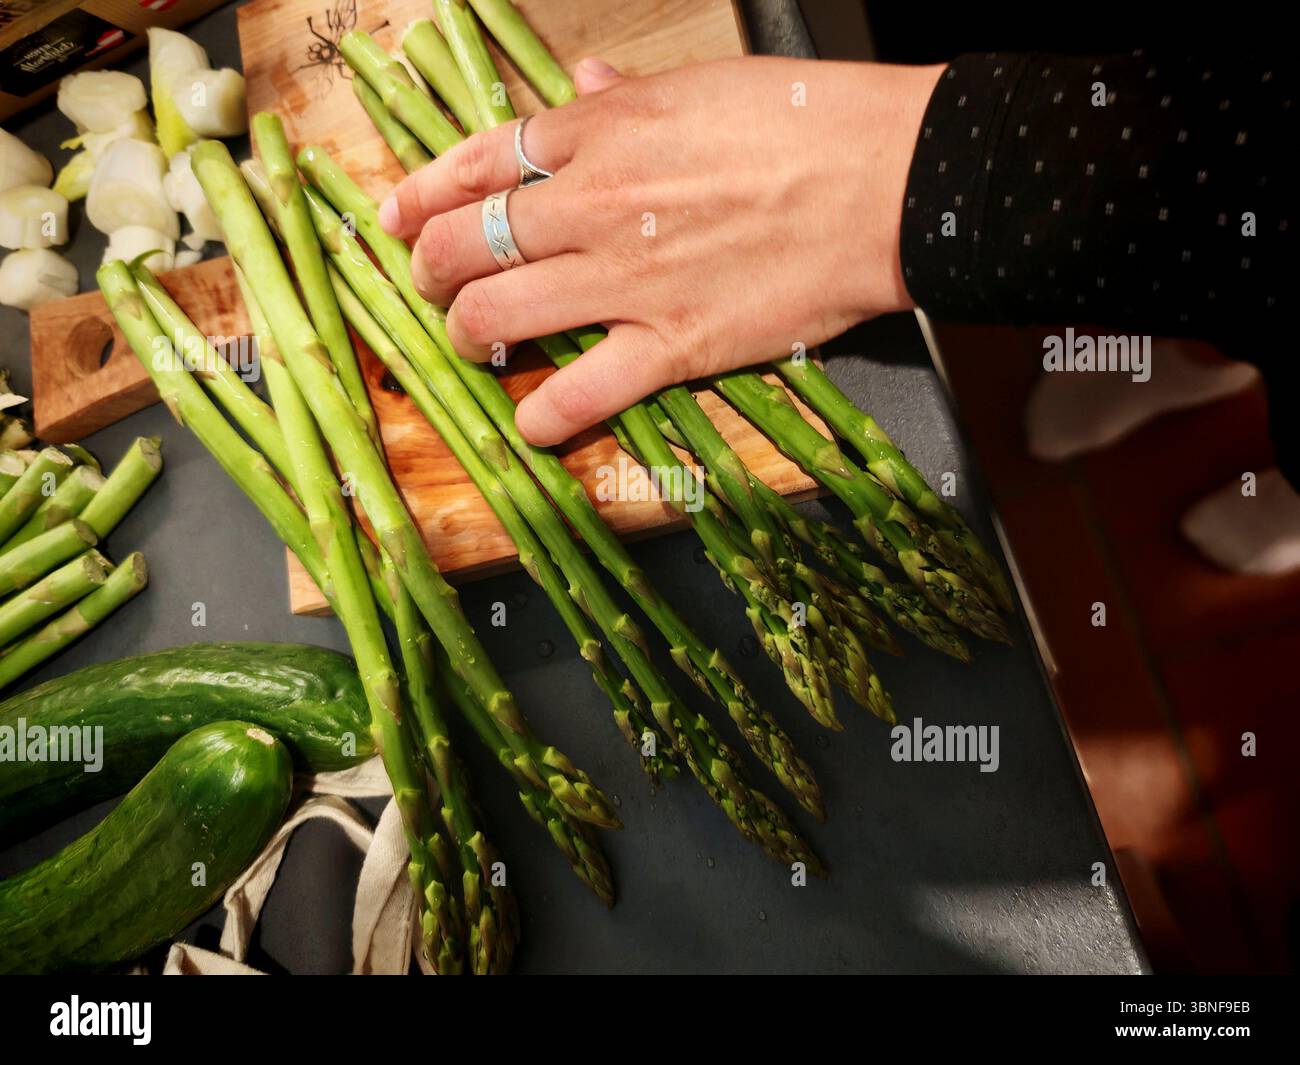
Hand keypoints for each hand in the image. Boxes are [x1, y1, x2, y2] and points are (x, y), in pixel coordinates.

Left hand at [379, 55, 941, 444]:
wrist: (887, 180)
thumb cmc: (804, 121)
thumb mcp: (702, 87)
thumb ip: (627, 97)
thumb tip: (585, 85)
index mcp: (597, 133)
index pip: (473, 164)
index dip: (418, 196)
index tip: (394, 221)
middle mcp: (591, 204)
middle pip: (464, 244)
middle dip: (431, 272)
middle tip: (435, 289)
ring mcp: (626, 279)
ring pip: (498, 315)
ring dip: (467, 336)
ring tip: (473, 345)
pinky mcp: (673, 345)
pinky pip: (582, 393)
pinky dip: (544, 417)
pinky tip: (531, 425)